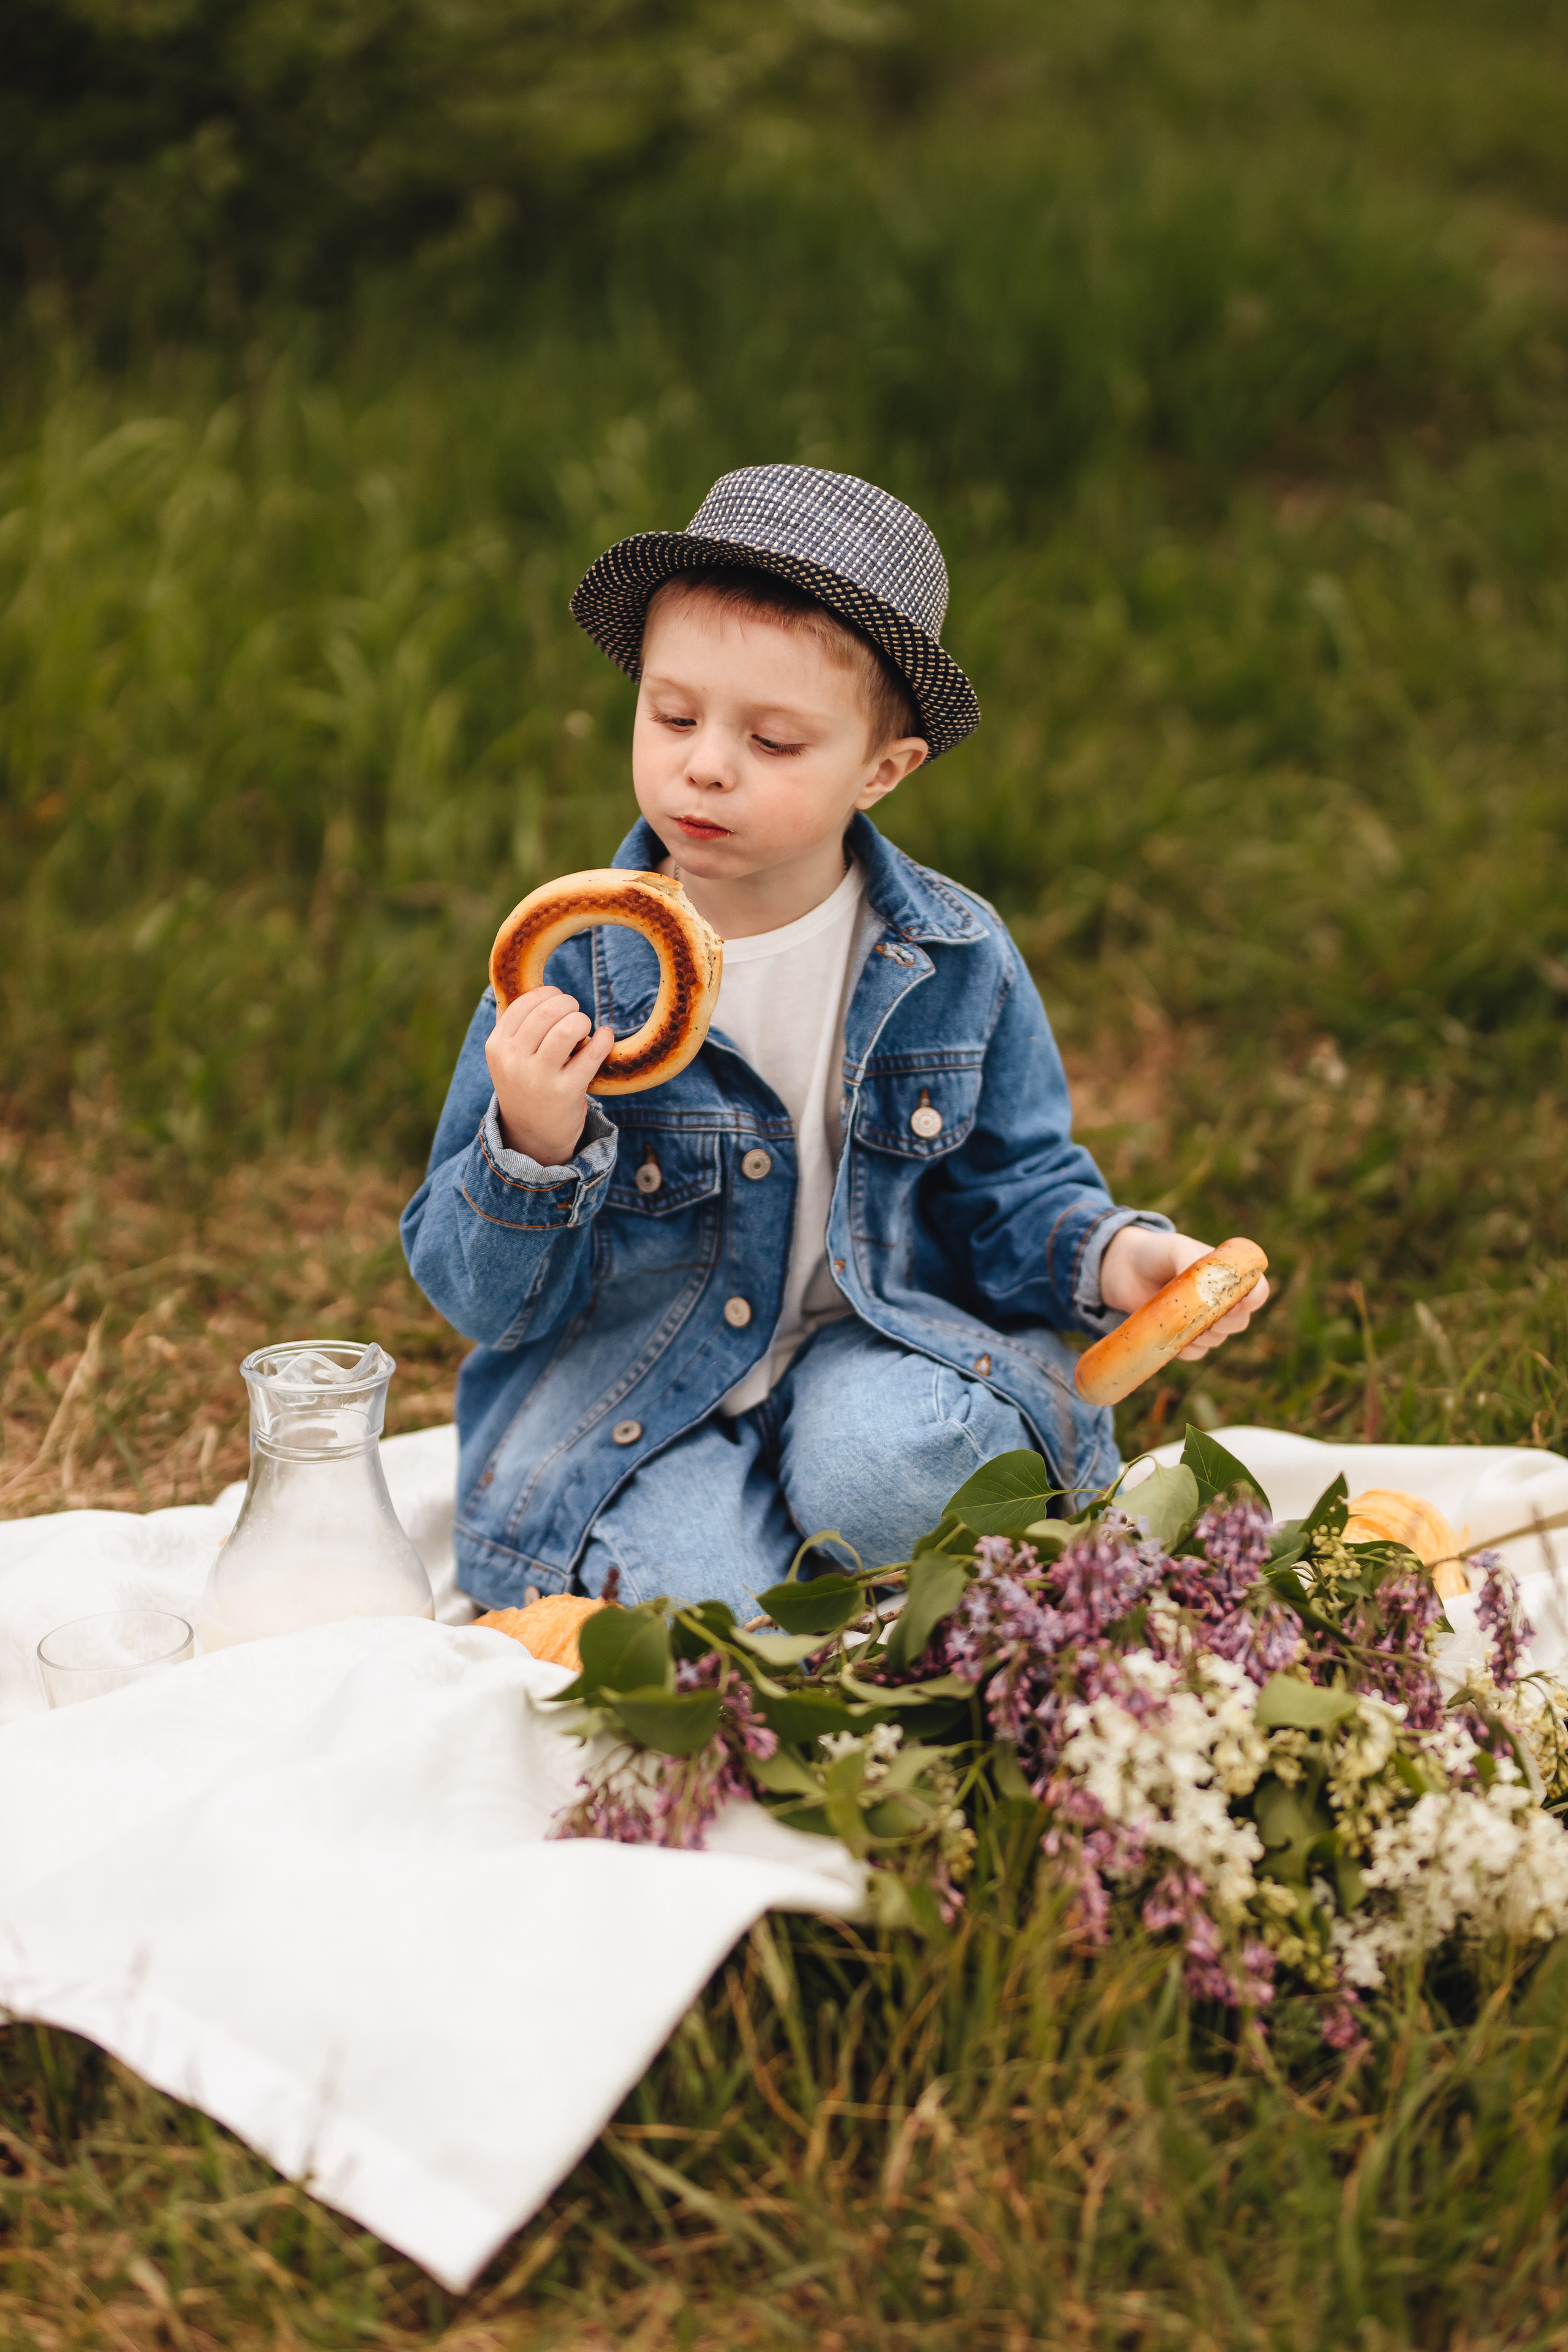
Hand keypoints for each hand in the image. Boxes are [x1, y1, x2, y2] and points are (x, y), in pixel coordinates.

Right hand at [485, 987, 614, 1165]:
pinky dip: (603, 1039)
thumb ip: (515, 1023)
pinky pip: (591, 1054)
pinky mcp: (565, 1093)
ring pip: (567, 1029)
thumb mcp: (509, 1056)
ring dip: (582, 1021)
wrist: (533, 1135)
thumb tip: (527, 980)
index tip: (560, 1001)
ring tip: (584, 1028)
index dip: (548, 995)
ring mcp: (538, 1078)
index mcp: (496, 1046)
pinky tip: (605, 1037)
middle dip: (569, 1005)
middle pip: (548, 1012)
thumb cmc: (527, 1083)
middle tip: (576, 1013)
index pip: (524, 1003)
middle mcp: (513, 1061)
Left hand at [1099, 1227, 1269, 1358]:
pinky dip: (1184, 1348)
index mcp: (1230, 1274)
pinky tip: (1167, 1333)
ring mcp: (1205, 1321)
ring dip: (1199, 1333)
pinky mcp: (1186, 1338)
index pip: (1259, 1292)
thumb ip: (1191, 1259)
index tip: (1231, 1303)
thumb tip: (1204, 1283)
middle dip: (1220, 1321)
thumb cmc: (1155, 1253)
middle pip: (1241, 1322)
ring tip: (1173, 1315)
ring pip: (1218, 1340)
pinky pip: (1196, 1353)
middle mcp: (1222, 1300)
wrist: (1124, 1269)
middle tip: (1194, 1310)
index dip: (1251, 1301)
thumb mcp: (1175, 1248)